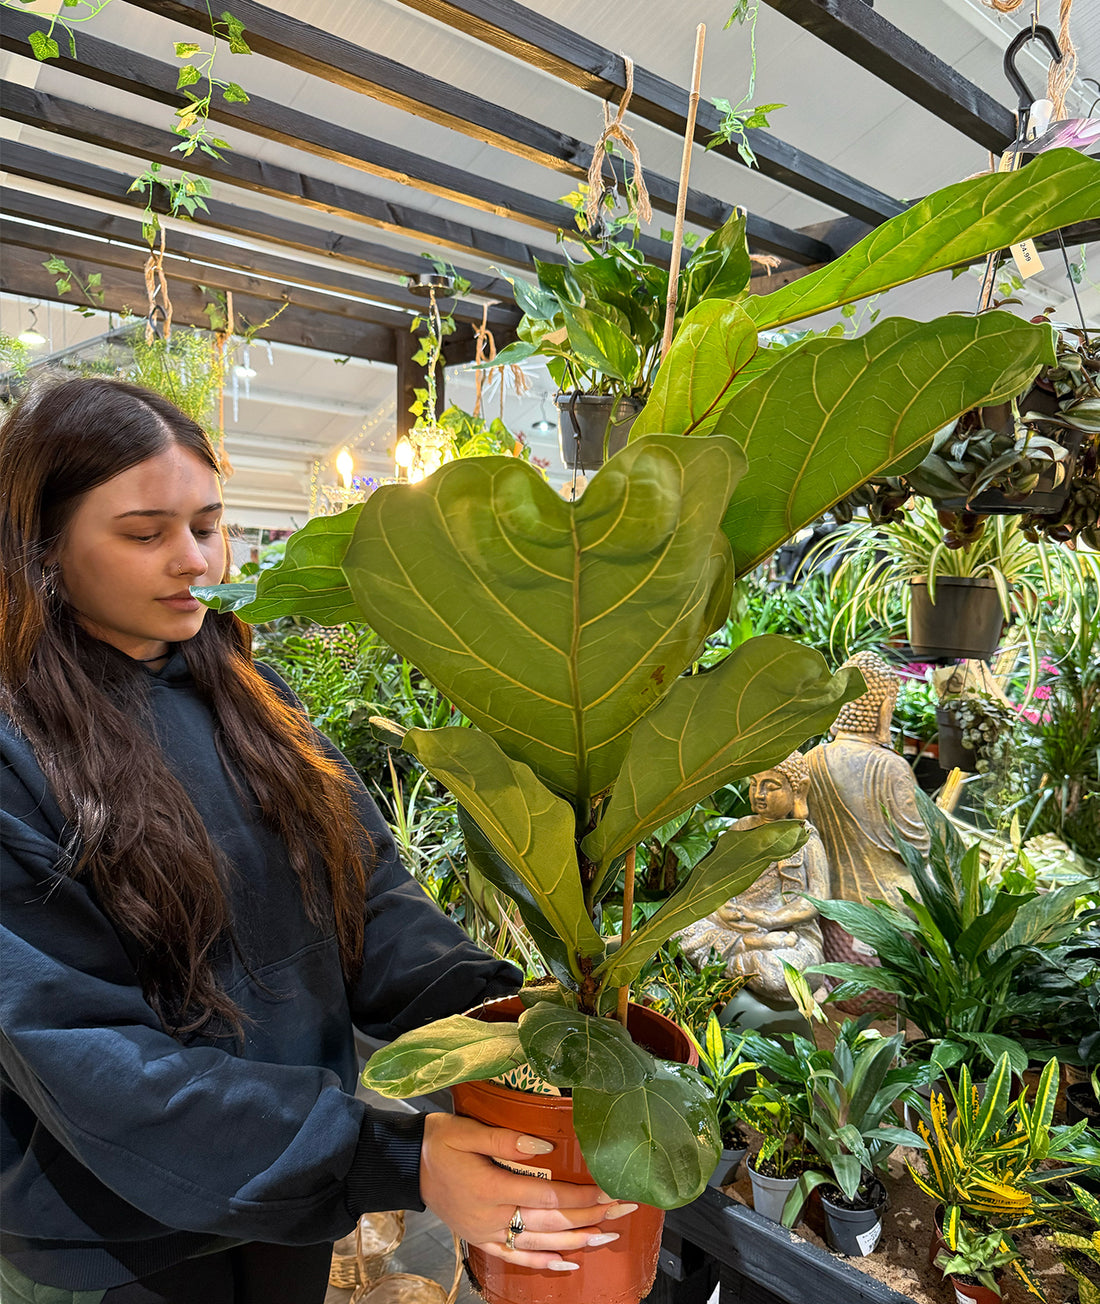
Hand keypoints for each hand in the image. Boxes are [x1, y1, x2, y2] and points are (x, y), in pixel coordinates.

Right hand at [419, 1112, 637, 1270]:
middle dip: (590, 1216)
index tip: (610, 1189)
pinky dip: (542, 1262)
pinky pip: (516, 1257)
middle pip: (551, 1221)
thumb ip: (505, 1140)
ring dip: (576, 1240)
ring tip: (608, 1236)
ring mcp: (487, 1232)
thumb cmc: (439, 1142)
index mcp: (491, 1189)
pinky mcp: (482, 1239)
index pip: (548, 1195)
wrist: (407, 1166)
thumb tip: (544, 1146)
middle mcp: (492, 1217)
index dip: (582, 1195)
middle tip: (624, 1209)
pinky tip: (567, 1263)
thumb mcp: (467, 1131)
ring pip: (540, 1242)